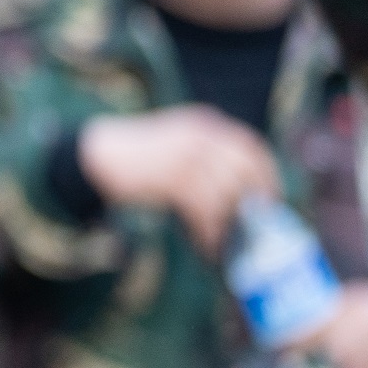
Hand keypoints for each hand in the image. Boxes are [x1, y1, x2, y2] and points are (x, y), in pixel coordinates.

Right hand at [76, 106, 280, 256]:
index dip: (266, 170)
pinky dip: (208, 229)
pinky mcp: (171, 178)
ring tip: (223, 239)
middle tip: (257, 220)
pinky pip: (202, 209)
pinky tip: (206, 242)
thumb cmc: (136, 157)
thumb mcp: (176, 143)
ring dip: (228, 221)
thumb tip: (238, 186)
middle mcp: (199, 136)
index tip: (271, 194)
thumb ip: (204, 154)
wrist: (96, 157)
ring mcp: (185, 156)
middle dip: (255, 197)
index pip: (248, 144)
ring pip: (224, 193)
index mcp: (203, 124)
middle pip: (243, 168)